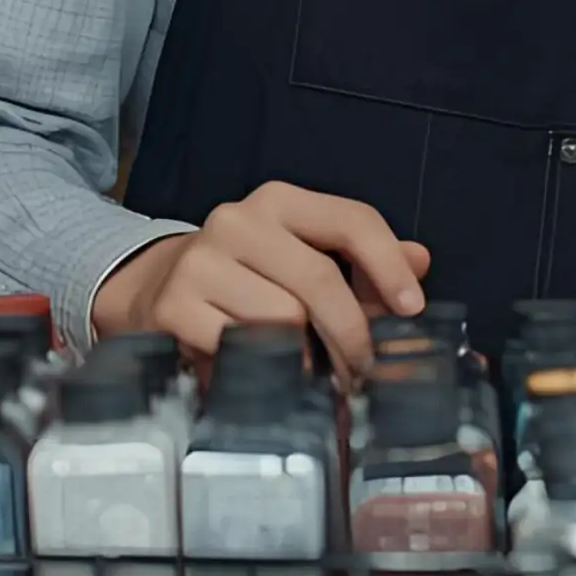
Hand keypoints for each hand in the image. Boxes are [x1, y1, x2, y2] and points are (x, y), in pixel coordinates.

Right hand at [91, 182, 430, 374]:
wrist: (154, 290)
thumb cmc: (247, 277)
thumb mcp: (303, 258)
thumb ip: (363, 261)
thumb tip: (421, 261)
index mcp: (279, 201)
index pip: (351, 219)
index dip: (389, 265)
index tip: (412, 308)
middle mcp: (237, 220)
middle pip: (320, 279)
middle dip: (352, 334)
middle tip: (364, 371)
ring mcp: (201, 261)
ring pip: (283, 318)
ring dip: (307, 358)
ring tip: (312, 373)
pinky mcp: (175, 306)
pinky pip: (242, 348)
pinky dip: (266, 370)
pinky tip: (268, 374)